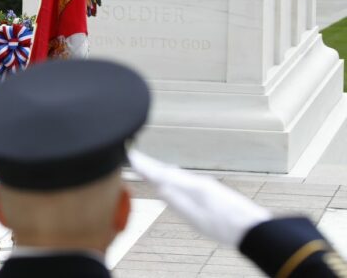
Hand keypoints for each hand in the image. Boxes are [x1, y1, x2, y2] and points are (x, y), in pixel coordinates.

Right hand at [128, 150, 270, 246]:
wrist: (253, 229)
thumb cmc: (225, 227)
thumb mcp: (195, 218)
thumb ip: (176, 201)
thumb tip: (159, 186)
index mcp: (192, 186)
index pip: (162, 174)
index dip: (145, 166)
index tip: (131, 156)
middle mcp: (198, 181)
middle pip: (168, 171)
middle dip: (151, 165)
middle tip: (135, 157)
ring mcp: (205, 185)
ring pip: (178, 175)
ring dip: (161, 170)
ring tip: (149, 167)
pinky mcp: (211, 191)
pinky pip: (185, 179)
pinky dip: (173, 176)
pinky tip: (173, 180)